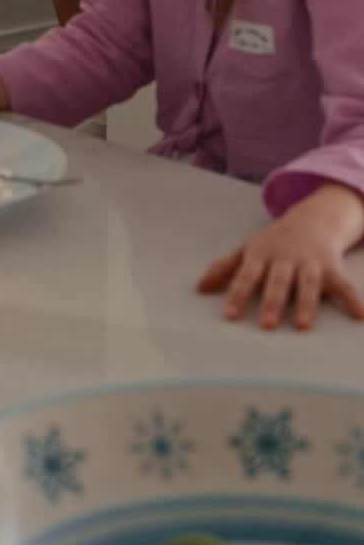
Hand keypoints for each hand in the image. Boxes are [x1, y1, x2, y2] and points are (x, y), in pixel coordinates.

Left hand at [197, 185, 363, 329]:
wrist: (312, 218)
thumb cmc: (273, 242)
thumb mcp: (247, 249)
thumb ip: (224, 268)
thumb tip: (197, 288)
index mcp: (261, 256)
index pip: (247, 277)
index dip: (238, 295)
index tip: (230, 316)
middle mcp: (286, 259)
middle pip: (278, 282)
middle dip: (273, 302)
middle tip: (267, 325)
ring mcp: (310, 263)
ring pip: (308, 284)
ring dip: (306, 304)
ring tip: (303, 326)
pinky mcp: (332, 268)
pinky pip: (344, 285)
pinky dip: (353, 299)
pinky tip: (360, 315)